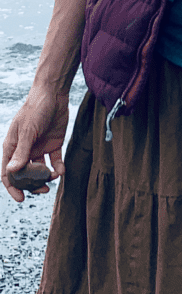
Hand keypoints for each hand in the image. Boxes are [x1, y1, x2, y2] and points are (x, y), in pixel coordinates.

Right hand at [2, 86, 69, 202]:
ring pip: (41, 169)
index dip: (13, 187)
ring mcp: (39, 147)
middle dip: (32, 184)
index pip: (8, 173)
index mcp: (12, 147)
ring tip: (54, 177)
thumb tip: (12, 171)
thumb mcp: (28, 131)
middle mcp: (25, 150)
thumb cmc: (35, 110)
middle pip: (26, 174)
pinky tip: (62, 170)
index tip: (21, 199)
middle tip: (43, 190)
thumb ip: (22, 151)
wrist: (54, 94)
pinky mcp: (54, 143)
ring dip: (46, 177)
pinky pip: (55, 160)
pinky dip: (58, 167)